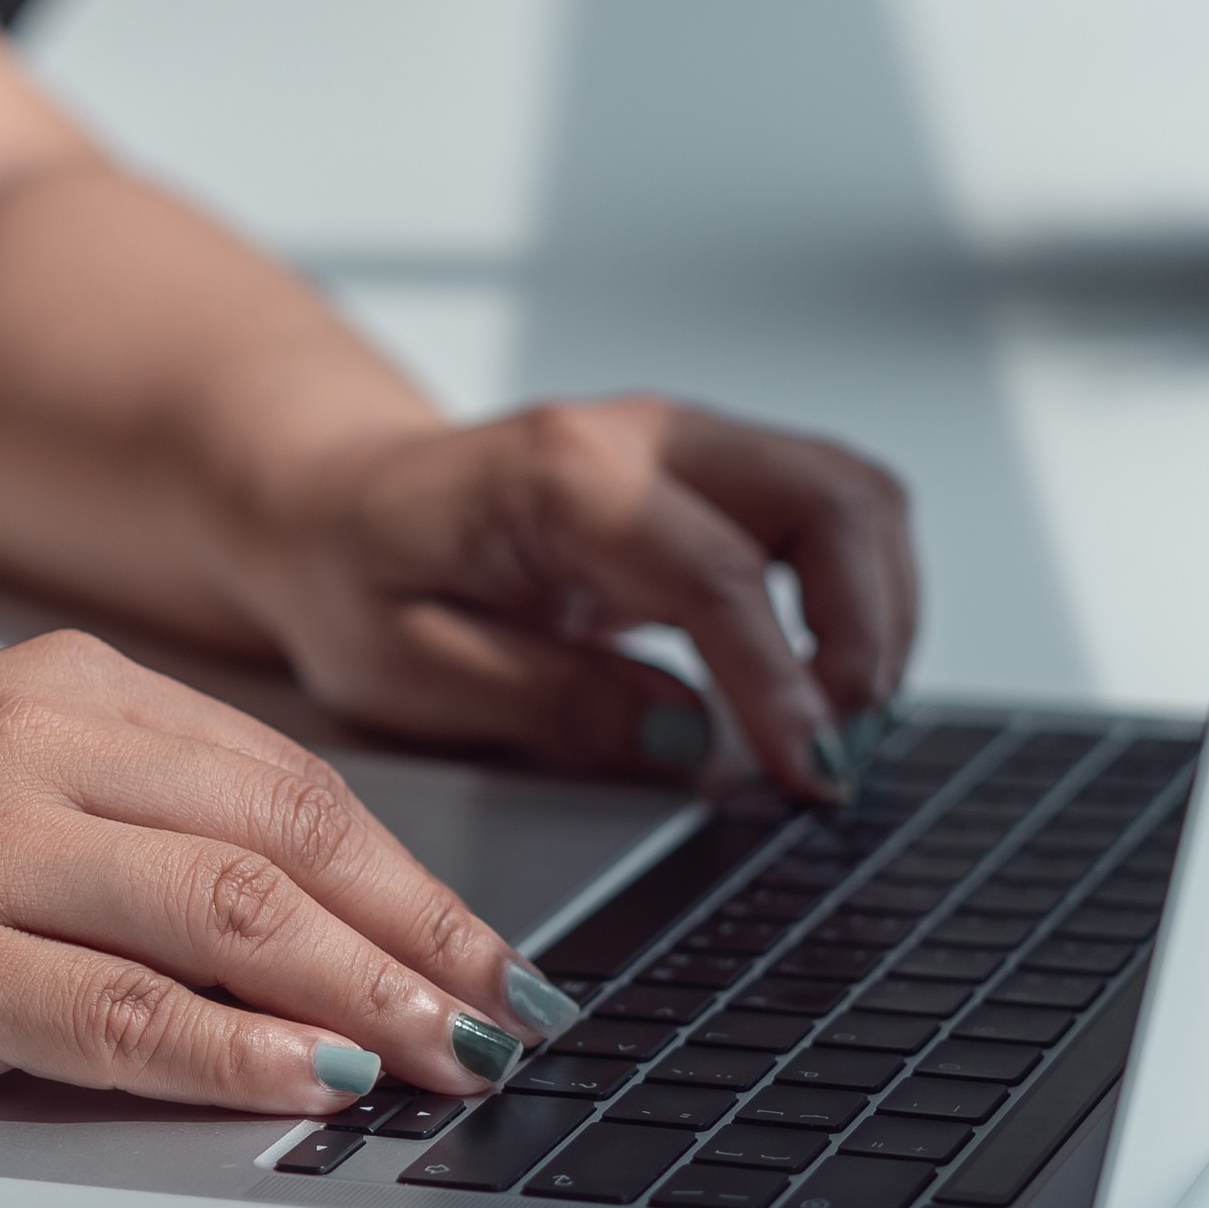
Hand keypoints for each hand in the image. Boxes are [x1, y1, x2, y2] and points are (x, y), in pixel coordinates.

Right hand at [0, 632, 575, 1114]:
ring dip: (369, 1000)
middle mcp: (32, 750)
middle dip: (427, 941)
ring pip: (231, 918)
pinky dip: (236, 1055)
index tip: (494, 950)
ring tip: (455, 1063)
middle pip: (288, 842)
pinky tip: (315, 1088)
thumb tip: (303, 917)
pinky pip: (120, 1015)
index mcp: (60, 685)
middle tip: (516, 1018)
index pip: (289, 780)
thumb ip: (125, 811)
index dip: (414, 876)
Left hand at [246, 397, 916, 797]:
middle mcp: (646, 435)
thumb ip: (553, 704)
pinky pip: (832, 518)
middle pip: (834, 497)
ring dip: (880, 615)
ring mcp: (691, 447)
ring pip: (855, 496)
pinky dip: (858, 600)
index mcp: (559, 471)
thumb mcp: (409, 670)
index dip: (782, 682)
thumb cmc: (353, 573)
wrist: (328, 502)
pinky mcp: (714, 479)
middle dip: (868, 634)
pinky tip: (823, 686)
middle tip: (839, 755)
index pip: (720, 571)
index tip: (808, 772)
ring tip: (840, 728)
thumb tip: (691, 743)